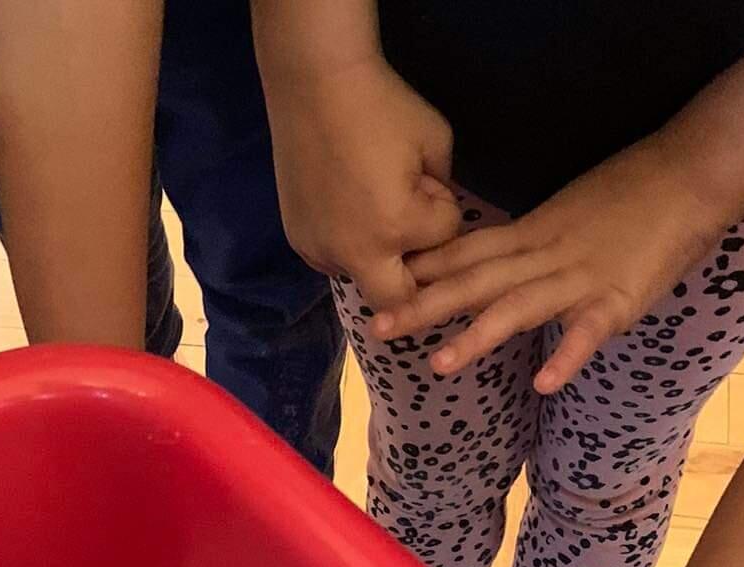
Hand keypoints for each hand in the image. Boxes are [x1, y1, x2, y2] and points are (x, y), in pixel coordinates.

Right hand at [264, 54, 461, 311]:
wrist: (315, 85)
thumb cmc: (381, 105)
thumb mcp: (435, 139)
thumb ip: (443, 185)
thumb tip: (433, 208)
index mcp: (397, 227)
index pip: (444, 239)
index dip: (443, 209)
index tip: (428, 181)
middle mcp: (357, 253)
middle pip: (398, 303)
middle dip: (415, 281)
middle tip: (417, 249)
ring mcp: (322, 252)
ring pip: (363, 281)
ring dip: (378, 261)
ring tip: (375, 217)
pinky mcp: (300, 243)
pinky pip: (333, 262)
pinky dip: (348, 247)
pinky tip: (345, 213)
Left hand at [374, 135, 720, 388]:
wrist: (693, 172)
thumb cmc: (632, 192)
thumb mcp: (565, 213)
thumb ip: (527, 242)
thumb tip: (489, 264)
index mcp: (533, 233)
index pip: (468, 251)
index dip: (423, 268)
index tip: (377, 278)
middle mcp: (546, 255)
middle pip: (477, 282)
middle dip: (426, 305)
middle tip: (379, 328)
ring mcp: (580, 279)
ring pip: (519, 308)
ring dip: (478, 336)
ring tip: (440, 366)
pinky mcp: (618, 300)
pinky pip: (587, 332)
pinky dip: (566, 355)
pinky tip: (543, 383)